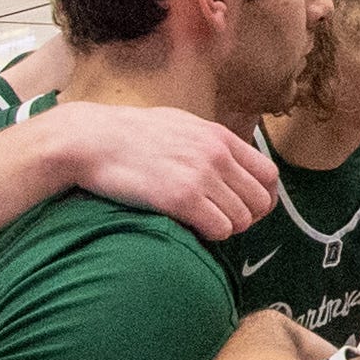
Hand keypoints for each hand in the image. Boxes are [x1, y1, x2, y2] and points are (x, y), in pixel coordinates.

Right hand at [52, 103, 278, 241]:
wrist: (90, 140)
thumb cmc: (129, 135)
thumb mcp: (180, 124)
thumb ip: (210, 141)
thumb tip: (230, 159)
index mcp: (219, 136)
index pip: (269, 174)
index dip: (262, 197)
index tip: (245, 206)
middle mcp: (216, 155)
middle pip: (260, 201)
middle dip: (247, 216)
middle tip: (223, 220)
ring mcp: (200, 176)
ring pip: (242, 219)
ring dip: (226, 227)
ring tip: (203, 223)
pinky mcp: (181, 198)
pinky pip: (220, 229)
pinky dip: (211, 235)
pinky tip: (193, 227)